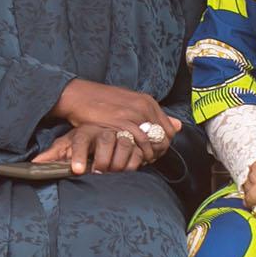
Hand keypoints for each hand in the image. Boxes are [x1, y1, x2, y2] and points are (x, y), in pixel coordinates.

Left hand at [33, 123, 146, 174]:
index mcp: (84, 131)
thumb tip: (34, 165)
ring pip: (123, 145)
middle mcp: (103, 131)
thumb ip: (52, 156)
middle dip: (101, 159)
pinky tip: (127, 172)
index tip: (77, 171)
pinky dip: (133, 163)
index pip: (79, 140)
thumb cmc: (81, 143)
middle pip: (104, 140)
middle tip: (98, 173)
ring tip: (112, 174)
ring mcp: (120, 135)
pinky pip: (137, 152)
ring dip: (117, 162)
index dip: (78, 155)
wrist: (104, 134)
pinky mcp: (135, 142)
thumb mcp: (66, 147)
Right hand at [51, 80, 180, 157]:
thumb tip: (177, 125)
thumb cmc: (100, 101)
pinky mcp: (122, 122)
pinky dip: (137, 153)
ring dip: (148, 155)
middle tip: (147, 159)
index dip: (163, 143)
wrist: (78, 95)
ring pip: (153, 142)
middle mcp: (144, 107)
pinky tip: (130, 156)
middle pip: (164, 137)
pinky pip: (139, 142)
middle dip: (158, 151)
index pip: (169, 129)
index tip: (153, 151)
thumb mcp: (129, 102)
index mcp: (148, 101)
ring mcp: (133, 114)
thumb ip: (151, 114)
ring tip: (138, 160)